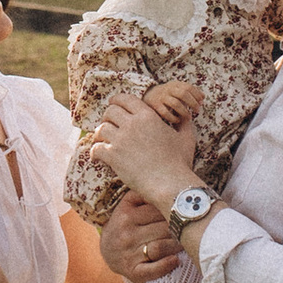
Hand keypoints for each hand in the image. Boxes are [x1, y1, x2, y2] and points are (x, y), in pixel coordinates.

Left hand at [91, 92, 202, 214]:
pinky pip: (96, 148)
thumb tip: (187, 116)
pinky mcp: (114, 156)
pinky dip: (95, 152)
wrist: (170, 183)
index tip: (113, 104)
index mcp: (148, 116)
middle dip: (107, 117)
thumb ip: (185, 124)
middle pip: (110, 112)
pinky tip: (98, 157)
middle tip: (108, 124)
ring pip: (101, 129)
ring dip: (100, 135)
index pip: (125, 99)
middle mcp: (132, 124)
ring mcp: (121, 140)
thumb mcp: (186, 139)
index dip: (116, 100)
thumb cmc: (180, 163)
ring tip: (102, 141)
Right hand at [99, 190, 184, 282]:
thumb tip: (168, 182)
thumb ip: (142, 193)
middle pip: (162, 228)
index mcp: (126, 214)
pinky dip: (166, 265)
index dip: (175, 211)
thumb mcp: (127, 206)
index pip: (158, 210)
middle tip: (193, 229)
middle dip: (180, 229)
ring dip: (177, 246)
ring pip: (160, 247)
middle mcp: (126, 233)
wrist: (107, 251)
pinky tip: (176, 260)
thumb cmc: (125, 225)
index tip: (187, 212)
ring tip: (186, 243)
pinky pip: (152, 269)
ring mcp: (129, 253)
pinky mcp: (133, 271)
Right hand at [141, 77, 203, 127]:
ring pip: (175, 104)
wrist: (146, 94)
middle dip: (192, 103)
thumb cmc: (166, 94)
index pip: (188, 87)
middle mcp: (168, 89)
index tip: (201, 102)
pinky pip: (165, 113)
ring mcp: (161, 97)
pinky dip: (173, 118)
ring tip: (189, 117)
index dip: (197, 94)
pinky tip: (177, 121)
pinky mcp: (155, 106)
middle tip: (197, 110)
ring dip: (184, 111)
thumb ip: (188, 92)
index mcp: (174, 84)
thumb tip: (203, 97)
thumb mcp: (176, 89)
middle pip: (183, 94)